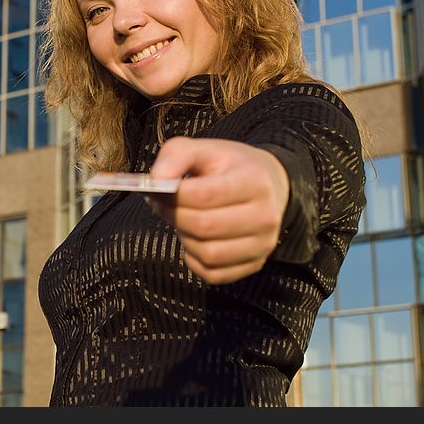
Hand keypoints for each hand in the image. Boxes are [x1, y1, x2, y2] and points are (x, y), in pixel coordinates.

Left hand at [146, 137, 289, 284]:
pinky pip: (213, 273)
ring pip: (208, 254)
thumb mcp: (203, 149)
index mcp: (255, 182)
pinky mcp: (255, 264)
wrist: (268, 185)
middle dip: (173, 216)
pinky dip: (194, 260)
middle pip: (204, 226)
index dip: (173, 195)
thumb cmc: (229, 167)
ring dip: (184, 238)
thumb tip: (155, 182)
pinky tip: (193, 239)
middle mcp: (265, 217)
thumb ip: (175, 157)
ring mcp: (263, 244)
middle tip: (161, 205)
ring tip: (181, 220)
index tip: (156, 189)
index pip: (205, 195)